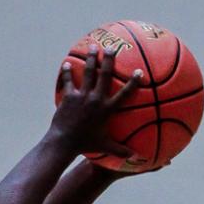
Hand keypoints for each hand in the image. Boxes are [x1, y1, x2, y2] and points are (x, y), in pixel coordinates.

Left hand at [51, 44, 143, 161]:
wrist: (64, 142)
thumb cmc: (86, 145)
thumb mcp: (105, 146)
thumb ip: (120, 150)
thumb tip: (135, 157)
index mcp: (107, 109)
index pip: (124, 94)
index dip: (132, 83)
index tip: (139, 72)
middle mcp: (96, 99)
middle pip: (104, 75)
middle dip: (109, 60)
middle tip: (112, 48)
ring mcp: (82, 96)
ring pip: (88, 73)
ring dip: (91, 58)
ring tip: (93, 47)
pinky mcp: (69, 96)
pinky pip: (69, 80)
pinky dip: (68, 72)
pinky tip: (66, 63)